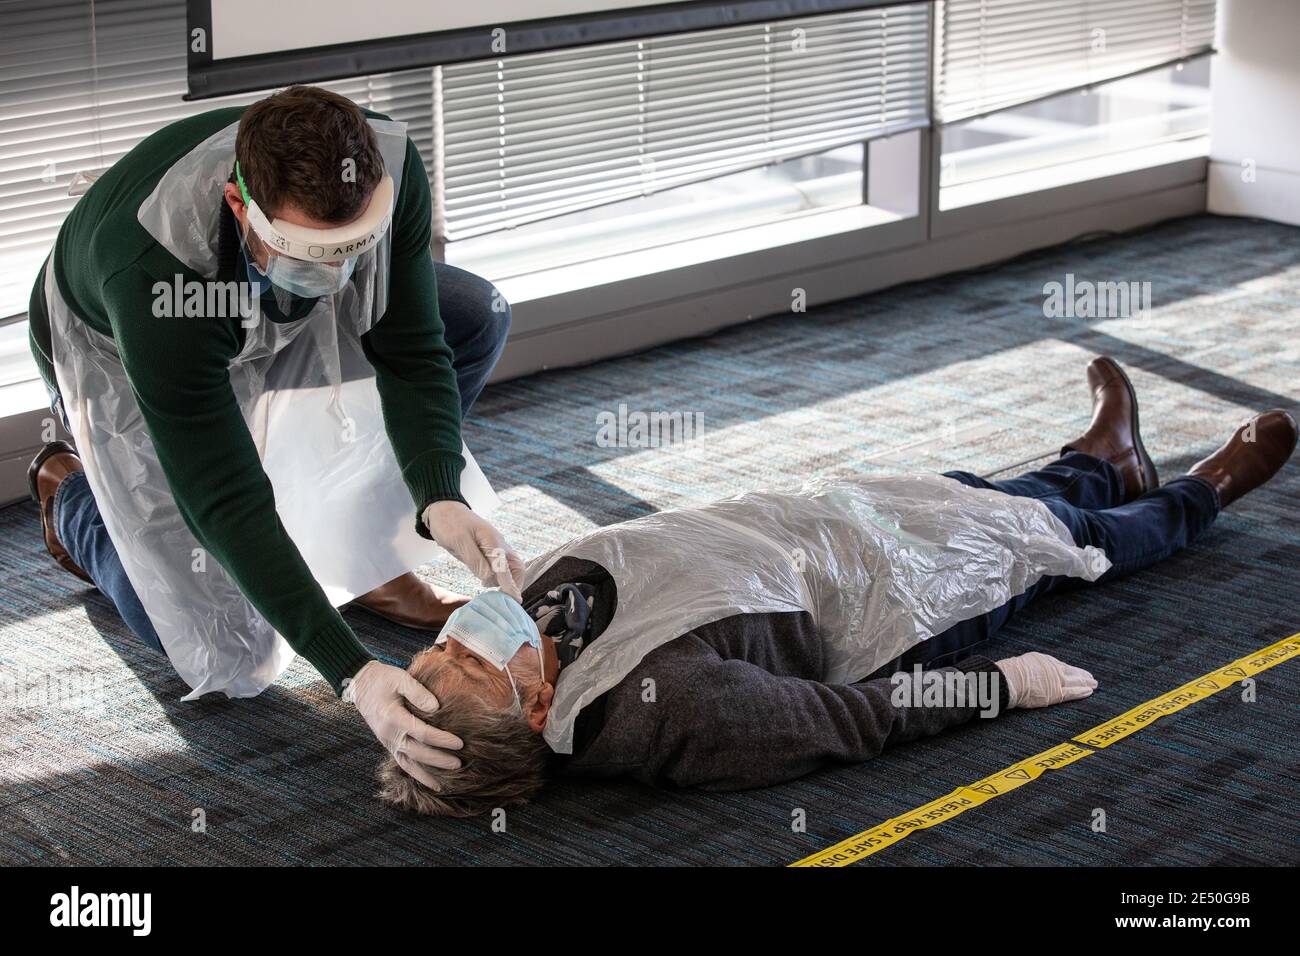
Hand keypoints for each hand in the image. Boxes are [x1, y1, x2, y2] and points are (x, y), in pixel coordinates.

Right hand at [344, 660, 463, 787]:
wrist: (360, 685)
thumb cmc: (382, 679)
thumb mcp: (400, 678)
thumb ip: (418, 692)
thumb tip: (436, 707)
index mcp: (394, 718)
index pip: (423, 734)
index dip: (442, 740)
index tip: (459, 743)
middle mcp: (390, 735)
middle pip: (418, 753)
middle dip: (439, 760)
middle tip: (458, 764)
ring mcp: (387, 741)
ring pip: (408, 764)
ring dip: (426, 775)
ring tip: (443, 785)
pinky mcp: (387, 744)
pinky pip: (402, 762)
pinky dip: (415, 774)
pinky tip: (427, 781)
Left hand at [422, 500, 524, 598]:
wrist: (444, 510)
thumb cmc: (450, 523)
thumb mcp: (459, 541)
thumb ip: (475, 559)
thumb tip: (488, 577)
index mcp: (493, 541)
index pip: (505, 567)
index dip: (510, 585)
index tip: (514, 600)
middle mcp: (498, 545)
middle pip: (516, 566)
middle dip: (515, 583)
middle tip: (508, 600)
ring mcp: (494, 548)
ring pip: (509, 568)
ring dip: (506, 581)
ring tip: (494, 593)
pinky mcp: (487, 552)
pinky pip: (498, 567)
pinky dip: (497, 577)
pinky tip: (486, 583)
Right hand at [995, 652, 1097, 708]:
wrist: (1010, 679)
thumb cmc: (1009, 674)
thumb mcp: (1021, 665)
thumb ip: (1030, 669)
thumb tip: (1026, 672)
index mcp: (1044, 660)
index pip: (1060, 666)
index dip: (1070, 669)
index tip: (1076, 671)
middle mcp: (1052, 669)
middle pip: (1071, 672)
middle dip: (1082, 674)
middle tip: (1091, 677)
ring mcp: (1056, 681)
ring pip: (1075, 681)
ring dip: (1086, 682)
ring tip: (1094, 684)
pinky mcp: (1056, 693)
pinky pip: (1072, 692)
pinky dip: (1082, 692)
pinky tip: (1089, 691)